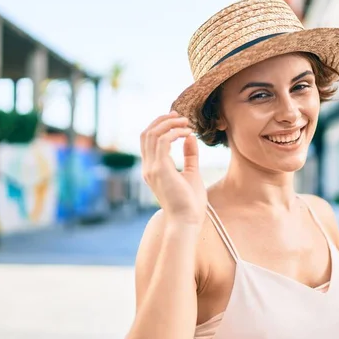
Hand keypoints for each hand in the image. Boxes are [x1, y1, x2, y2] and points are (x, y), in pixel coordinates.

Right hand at [140, 111, 206, 226]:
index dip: (160, 126)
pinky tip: (188, 133)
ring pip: (153, 134)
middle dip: (162, 120)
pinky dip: (175, 133)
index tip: (178, 120)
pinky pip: (163, 141)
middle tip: (180, 116)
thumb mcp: (192, 173)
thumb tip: (190, 137)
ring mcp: (152, 168)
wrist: (187, 222)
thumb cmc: (190, 204)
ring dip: (170, 124)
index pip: (149, 140)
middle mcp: (149, 168)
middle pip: (147, 133)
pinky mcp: (160, 169)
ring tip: (186, 123)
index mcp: (153, 169)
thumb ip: (190, 156)